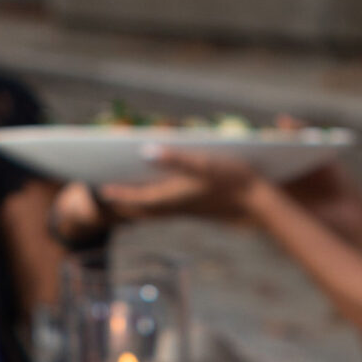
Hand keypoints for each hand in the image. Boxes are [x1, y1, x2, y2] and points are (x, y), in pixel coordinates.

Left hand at [98, 146, 269, 221]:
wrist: (260, 202)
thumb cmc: (233, 179)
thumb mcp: (204, 163)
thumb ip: (174, 158)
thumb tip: (145, 151)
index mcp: (174, 196)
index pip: (138, 198)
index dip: (119, 193)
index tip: (102, 188)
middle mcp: (179, 206)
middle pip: (145, 208)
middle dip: (126, 201)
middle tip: (110, 192)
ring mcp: (190, 209)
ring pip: (158, 210)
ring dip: (142, 203)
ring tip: (131, 193)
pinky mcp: (201, 209)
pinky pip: (170, 209)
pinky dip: (158, 203)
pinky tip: (163, 194)